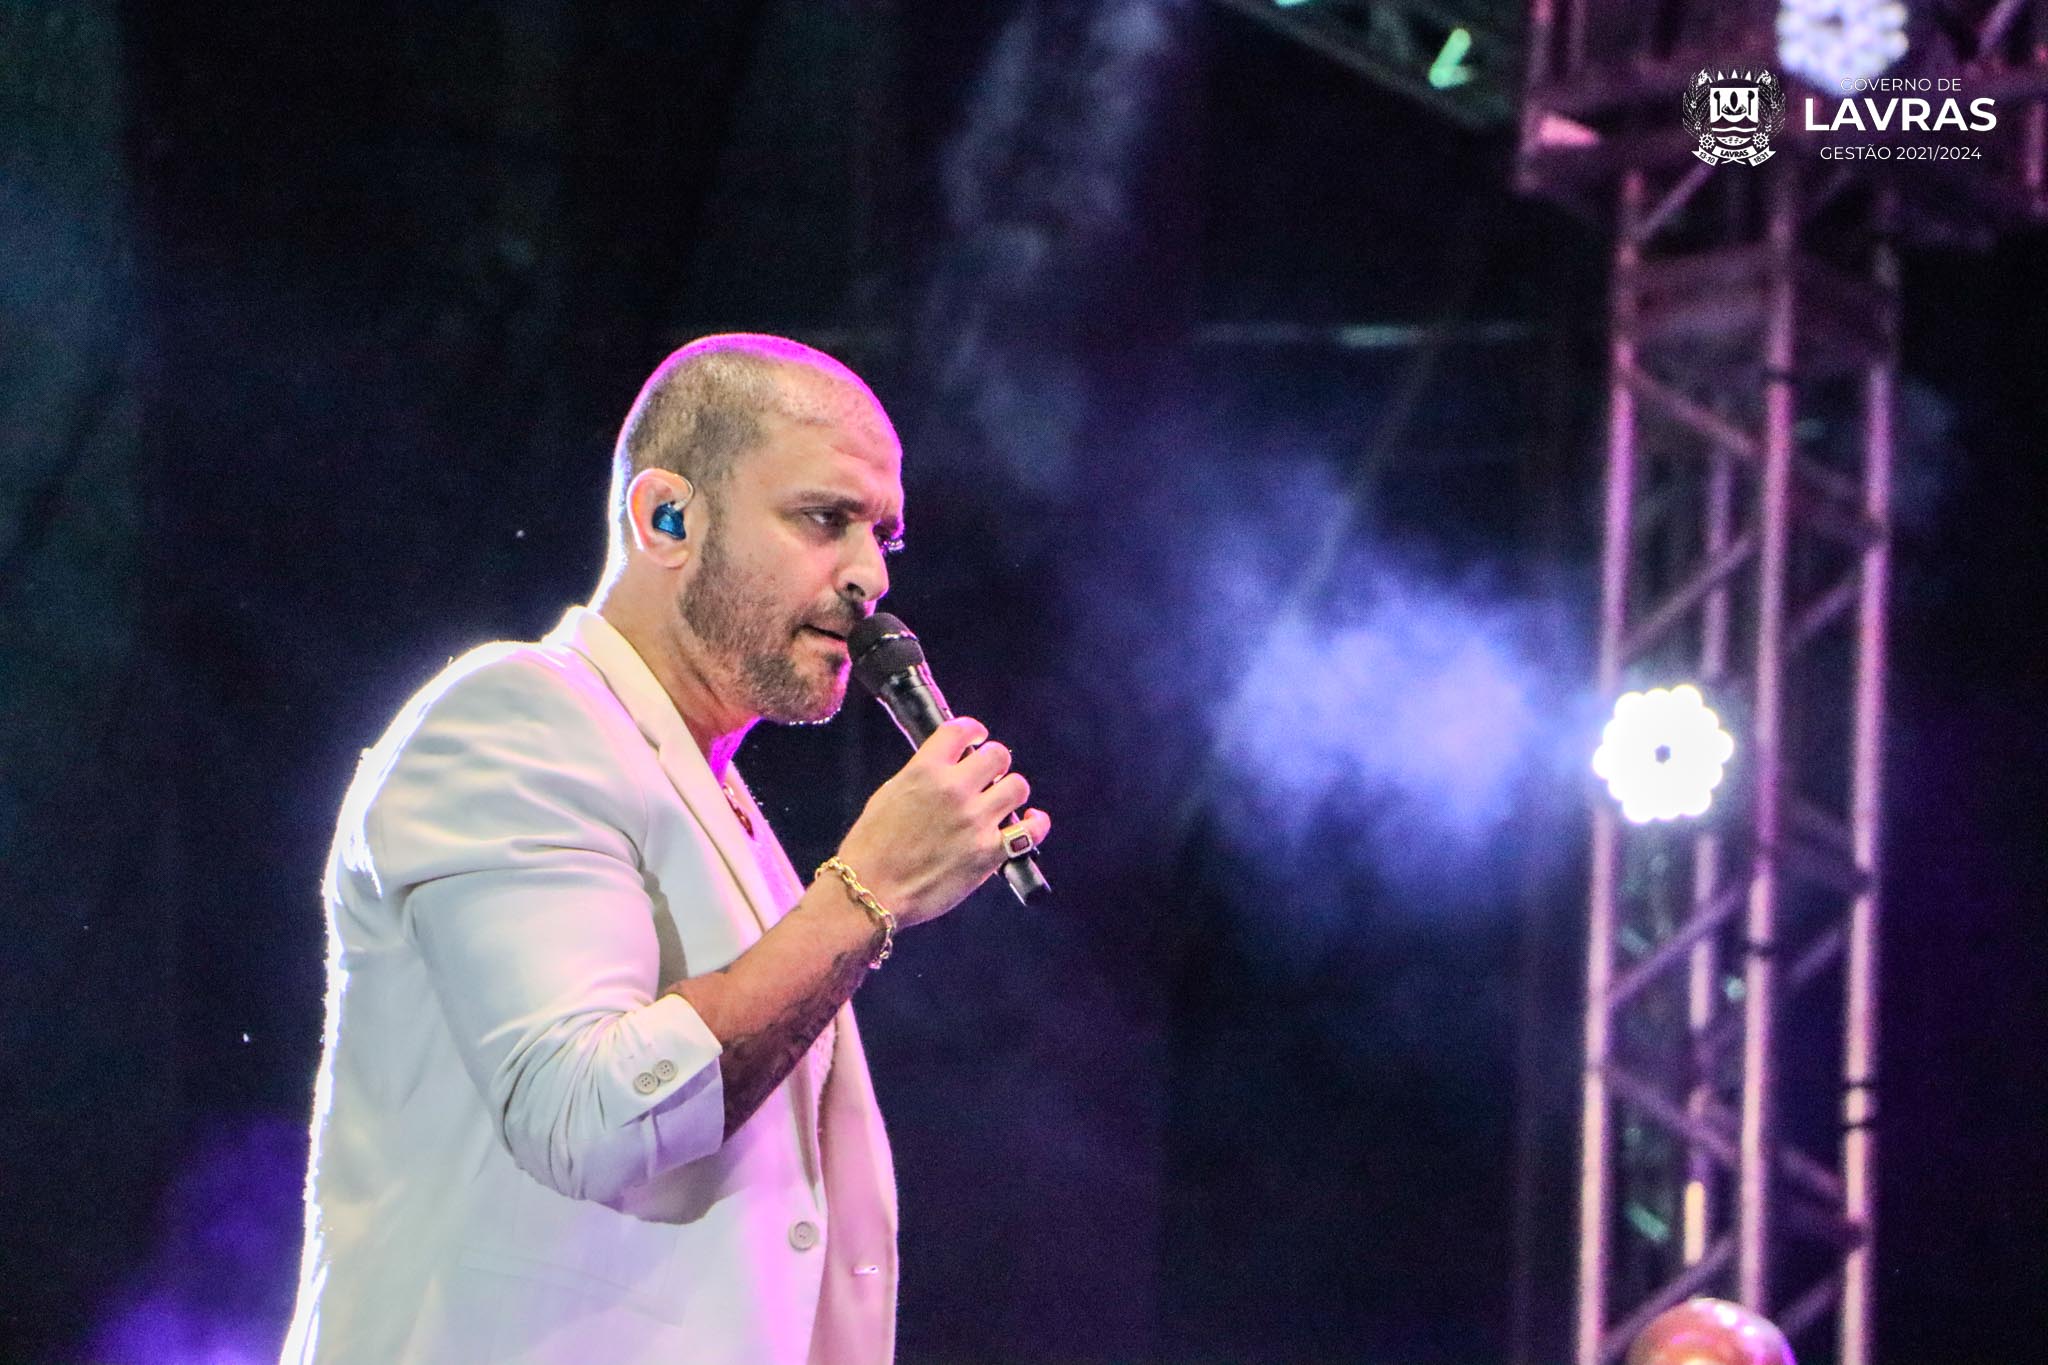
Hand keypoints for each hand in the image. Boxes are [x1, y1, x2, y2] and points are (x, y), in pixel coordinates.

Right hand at [833, 716, 1050, 928]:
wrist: (872, 890)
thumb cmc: (872, 847)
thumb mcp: (890, 794)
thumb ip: (922, 775)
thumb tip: (945, 766)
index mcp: (925, 770)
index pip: (961, 730)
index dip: (974, 731)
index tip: (977, 738)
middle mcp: (954, 789)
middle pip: (998, 754)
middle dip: (994, 763)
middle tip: (988, 776)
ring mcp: (975, 821)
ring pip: (1018, 786)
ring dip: (1010, 792)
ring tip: (1000, 802)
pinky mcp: (989, 853)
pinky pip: (1030, 830)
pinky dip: (1035, 823)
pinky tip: (1029, 821)